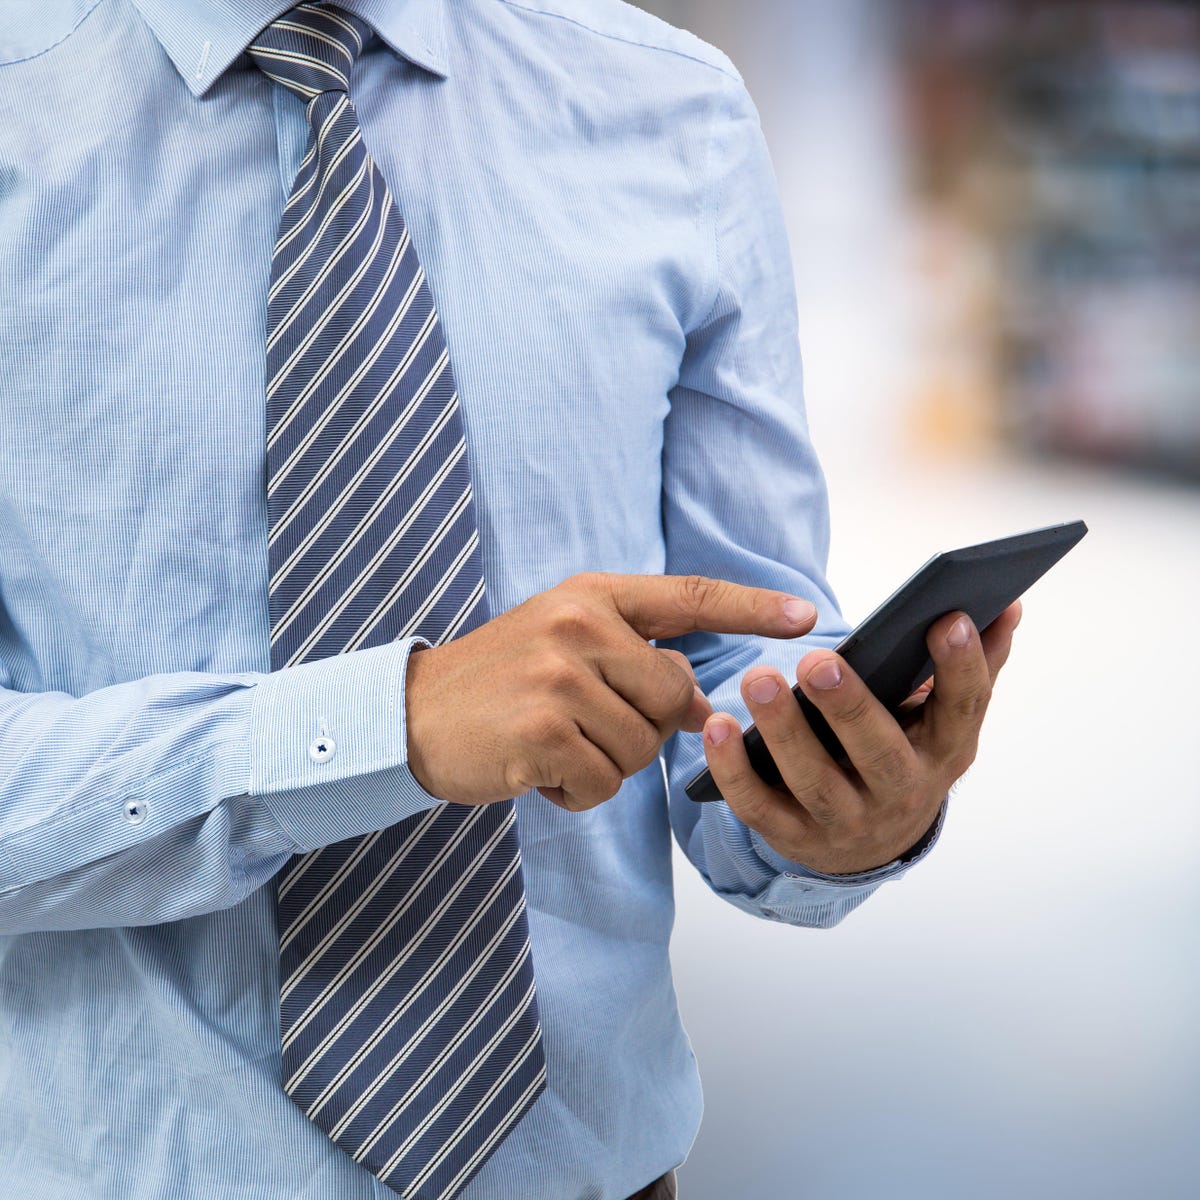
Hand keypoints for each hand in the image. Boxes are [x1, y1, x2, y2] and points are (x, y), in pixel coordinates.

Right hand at [405, 573, 817, 809]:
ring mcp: (560, 677)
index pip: (690, 596)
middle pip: (674, 697)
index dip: (753, 606)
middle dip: (644, 728)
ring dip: (606, 763)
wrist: (411, 712)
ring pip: (642, 748)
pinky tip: (538, 770)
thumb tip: (704, 711)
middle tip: (587, 726)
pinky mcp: (542, 731)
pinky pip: (604, 784)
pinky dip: (578, 792)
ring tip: (554, 743)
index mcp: (591, 596)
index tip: (807, 615)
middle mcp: (580, 626)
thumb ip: (636, 664)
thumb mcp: (567, 648)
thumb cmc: (499, 680)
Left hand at [701, 601, 1022, 874]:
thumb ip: (973, 660)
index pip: (961, 709)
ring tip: (756, 678)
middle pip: (877, 752)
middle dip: (849, 706)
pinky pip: (759, 806)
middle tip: (817, 660)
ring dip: (783, 732)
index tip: (945, 616)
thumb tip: (1007, 603)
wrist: (871, 840)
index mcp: (944, 751)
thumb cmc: (907, 749)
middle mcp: (901, 792)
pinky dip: (734, 771)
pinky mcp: (794, 837)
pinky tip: (715, 726)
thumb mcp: (942, 716)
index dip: (960, 667)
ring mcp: (847, 821)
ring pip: (814, 781)